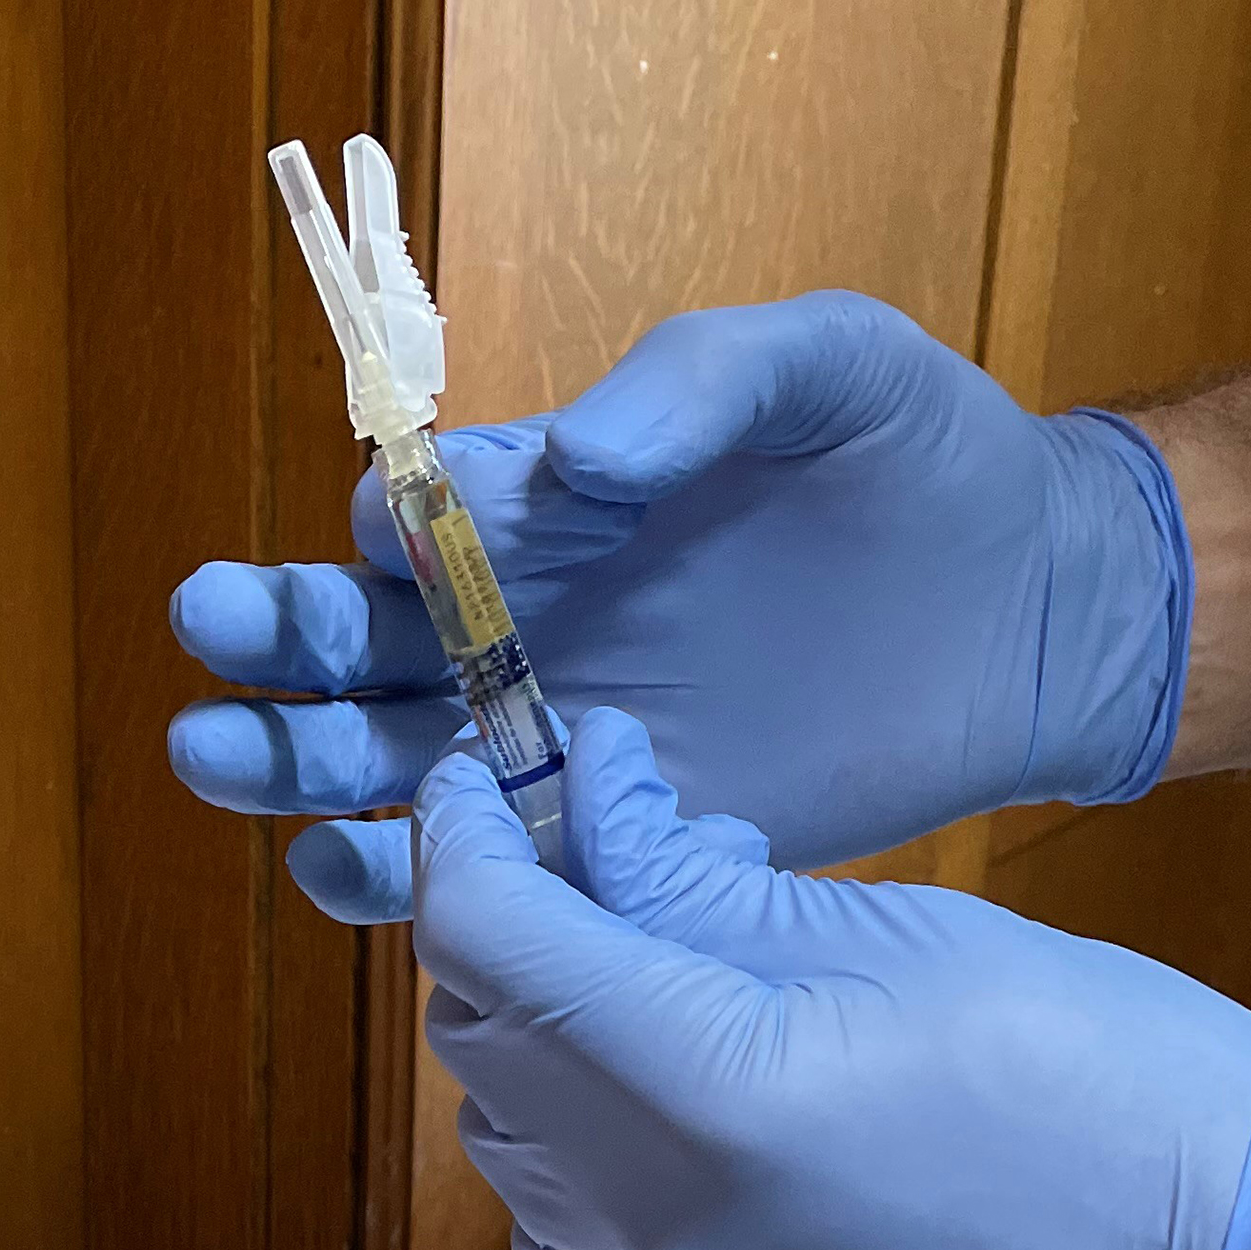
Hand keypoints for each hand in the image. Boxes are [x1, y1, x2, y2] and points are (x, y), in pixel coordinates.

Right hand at [167, 292, 1190, 922]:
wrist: (1035, 606)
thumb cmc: (925, 460)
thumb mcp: (827, 369)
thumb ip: (700, 383)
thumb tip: (572, 458)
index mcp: (552, 502)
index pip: (425, 517)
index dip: (388, 528)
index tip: (385, 538)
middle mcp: (529, 623)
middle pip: (360, 646)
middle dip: (277, 646)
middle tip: (215, 645)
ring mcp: (563, 741)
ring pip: (386, 763)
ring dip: (297, 766)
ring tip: (220, 760)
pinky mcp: (618, 843)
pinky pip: (487, 871)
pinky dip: (406, 880)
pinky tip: (354, 873)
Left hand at [413, 712, 1250, 1249]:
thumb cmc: (1115, 1088)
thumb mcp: (905, 938)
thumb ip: (709, 883)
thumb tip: (593, 801)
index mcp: (701, 1091)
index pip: (490, 937)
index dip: (467, 830)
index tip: (494, 759)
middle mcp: (649, 1214)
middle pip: (479, 1034)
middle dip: (505, 913)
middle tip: (586, 821)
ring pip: (506, 1132)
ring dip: (537, 1020)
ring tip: (651, 935)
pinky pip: (566, 1218)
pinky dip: (572, 1123)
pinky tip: (669, 1062)